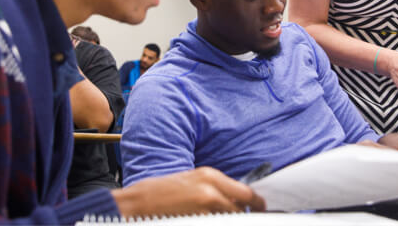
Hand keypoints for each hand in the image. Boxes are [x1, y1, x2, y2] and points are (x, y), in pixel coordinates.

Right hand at [112, 167, 264, 217]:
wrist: (136, 203)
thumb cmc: (159, 192)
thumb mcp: (190, 181)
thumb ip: (212, 188)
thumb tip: (231, 199)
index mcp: (209, 176)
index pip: (245, 192)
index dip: (256, 203)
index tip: (260, 208)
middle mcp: (210, 189)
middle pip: (241, 208)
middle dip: (244, 215)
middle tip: (247, 217)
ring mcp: (204, 207)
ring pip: (230, 218)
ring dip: (229, 219)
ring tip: (216, 216)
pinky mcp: (197, 220)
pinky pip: (217, 222)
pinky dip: (218, 221)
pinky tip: (207, 220)